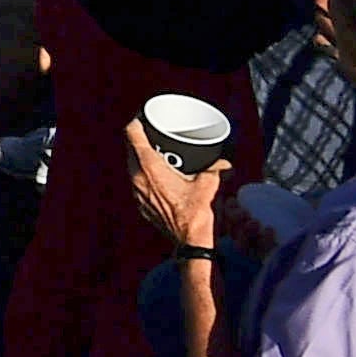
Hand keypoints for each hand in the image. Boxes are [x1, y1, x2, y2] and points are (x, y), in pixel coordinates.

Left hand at [124, 116, 229, 250]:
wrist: (188, 240)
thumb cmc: (195, 212)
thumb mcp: (208, 185)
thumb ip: (215, 169)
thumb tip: (225, 164)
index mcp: (149, 167)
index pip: (132, 134)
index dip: (137, 121)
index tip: (145, 116)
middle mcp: (137, 177)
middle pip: (130, 148)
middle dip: (141, 138)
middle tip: (155, 133)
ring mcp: (136, 192)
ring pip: (132, 165)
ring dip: (141, 157)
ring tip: (157, 152)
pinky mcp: (140, 203)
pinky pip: (137, 182)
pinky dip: (145, 174)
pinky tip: (159, 176)